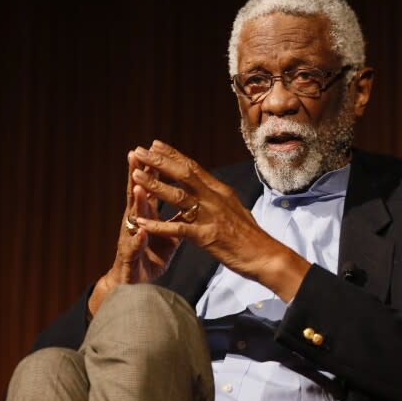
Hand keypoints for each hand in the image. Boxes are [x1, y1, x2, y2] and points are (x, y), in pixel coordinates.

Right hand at [87, 149, 180, 316]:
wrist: (133, 285)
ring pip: (132, 218)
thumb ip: (175, 215)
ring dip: (136, 203)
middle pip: (136, 194)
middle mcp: (136, 222)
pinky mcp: (129, 258)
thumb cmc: (150, 256)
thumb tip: (187, 197)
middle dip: (137, 175)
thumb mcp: (168, 233)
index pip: (151, 186)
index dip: (154, 168)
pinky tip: (139, 231)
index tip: (156, 146)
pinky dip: (136, 240)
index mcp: (147, 215)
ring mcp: (130, 239)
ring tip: (138, 187)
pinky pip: (133, 248)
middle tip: (136, 154)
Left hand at [131, 140, 309, 301]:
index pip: (193, 167)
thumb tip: (208, 187)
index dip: (173, 155)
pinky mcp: (207, 237)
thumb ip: (218, 198)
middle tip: (139, 150)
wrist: (266, 255)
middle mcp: (214, 198)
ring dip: (155, 185)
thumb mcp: (234, 209)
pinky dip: (158, 224)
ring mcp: (211, 217)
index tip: (155, 145)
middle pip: (183, 174)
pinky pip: (178, 229)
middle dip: (159, 162)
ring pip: (178, 196)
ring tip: (135, 175)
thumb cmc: (251, 236)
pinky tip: (141, 221)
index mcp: (220, 191)